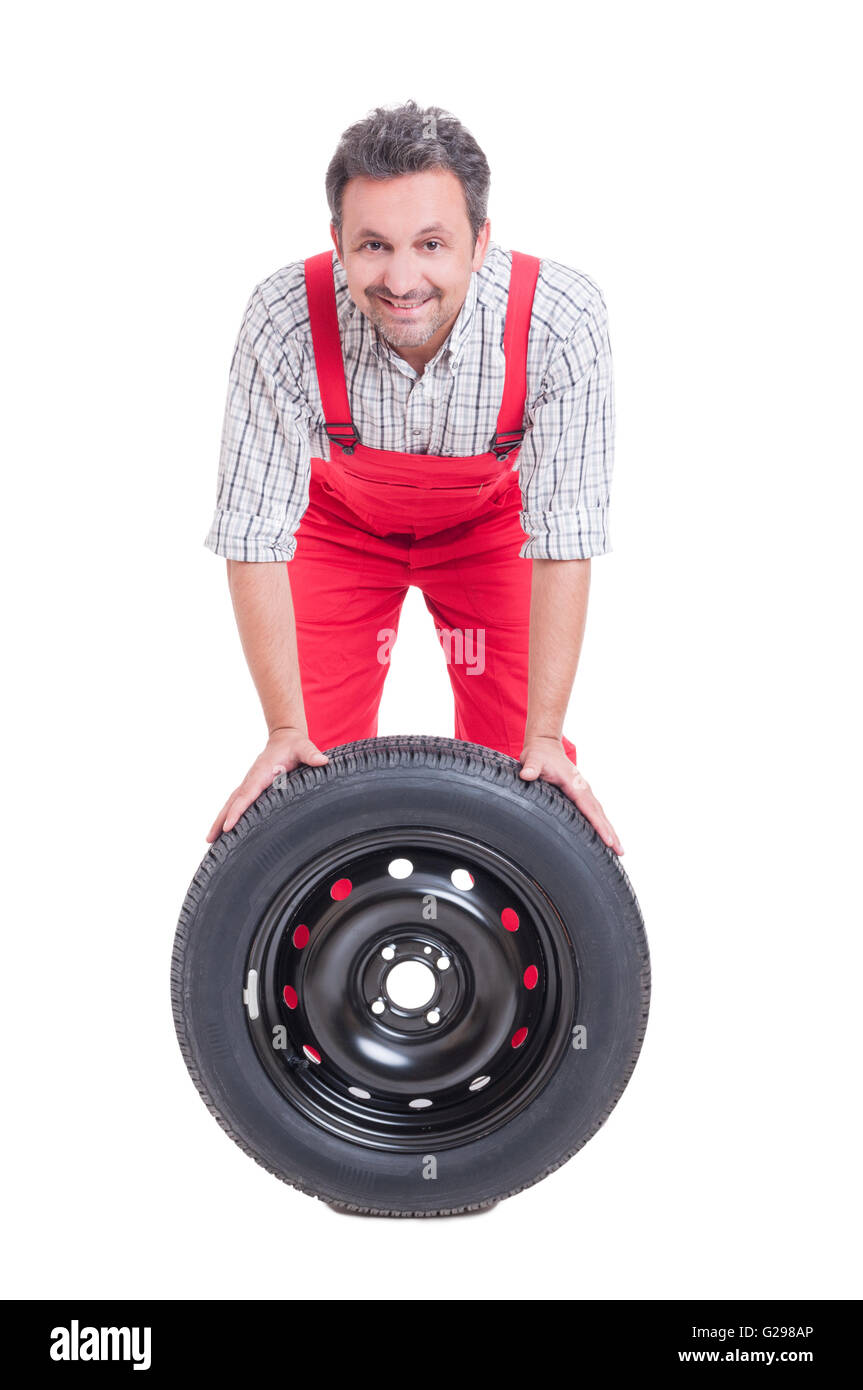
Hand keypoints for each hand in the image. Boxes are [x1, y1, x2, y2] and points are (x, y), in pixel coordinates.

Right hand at [206, 727, 329, 842]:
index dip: (237, 811)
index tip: (228, 826)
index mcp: (261, 773)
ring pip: (231, 804)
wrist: (285, 738)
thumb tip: (323, 761)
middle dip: (220, 820)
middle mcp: (251, 779)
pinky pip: (236, 803)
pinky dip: (227, 815)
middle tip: (209, 839)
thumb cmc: (295, 745)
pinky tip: (223, 831)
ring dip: (219, 820)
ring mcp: (249, 784)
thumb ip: (311, 754)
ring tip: (209, 840)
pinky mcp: (251, 788)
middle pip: (232, 802)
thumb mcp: (304, 747)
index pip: (247, 795)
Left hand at [518, 735, 623, 855]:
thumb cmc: (539, 755)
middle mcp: (583, 789)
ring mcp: (583, 792)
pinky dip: (601, 824)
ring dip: (610, 830)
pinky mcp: (580, 794)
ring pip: (599, 814)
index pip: (589, 809)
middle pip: (600, 814)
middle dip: (611, 833)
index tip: (609, 840)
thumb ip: (531, 767)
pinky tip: (604, 836)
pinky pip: (594, 812)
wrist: (545, 746)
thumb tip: (526, 774)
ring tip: (618, 850)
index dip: (599, 826)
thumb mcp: (533, 759)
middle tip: (621, 851)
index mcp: (575, 785)